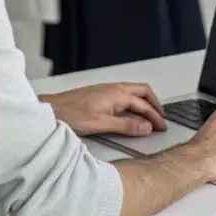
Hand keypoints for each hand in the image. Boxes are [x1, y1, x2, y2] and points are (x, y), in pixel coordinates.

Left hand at [40, 83, 167, 136]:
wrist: (53, 108)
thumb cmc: (74, 115)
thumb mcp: (102, 124)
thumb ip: (126, 126)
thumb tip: (147, 127)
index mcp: (118, 94)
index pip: (144, 105)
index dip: (155, 117)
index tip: (162, 128)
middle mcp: (115, 88)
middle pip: (143, 92)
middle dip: (154, 104)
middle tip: (161, 119)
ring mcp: (107, 89)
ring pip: (134, 92)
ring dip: (145, 102)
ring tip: (150, 115)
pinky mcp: (101, 93)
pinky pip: (125, 94)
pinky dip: (135, 102)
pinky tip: (131, 112)